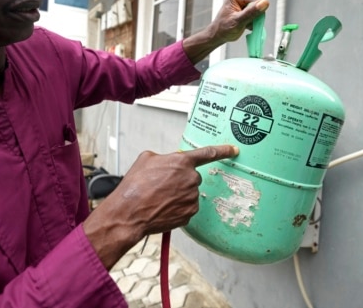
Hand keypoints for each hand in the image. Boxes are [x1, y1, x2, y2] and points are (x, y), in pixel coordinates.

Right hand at [82, 145, 238, 268]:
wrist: (129, 212)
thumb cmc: (135, 186)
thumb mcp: (146, 159)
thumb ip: (164, 157)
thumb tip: (168, 161)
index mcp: (182, 162)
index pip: (208, 153)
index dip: (223, 150)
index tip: (233, 149)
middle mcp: (191, 179)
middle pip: (192, 176)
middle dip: (180, 179)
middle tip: (161, 184)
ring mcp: (192, 197)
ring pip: (189, 192)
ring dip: (178, 193)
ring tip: (158, 197)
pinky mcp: (190, 213)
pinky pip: (187, 206)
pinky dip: (177, 207)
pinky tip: (163, 206)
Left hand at [183, 0, 269, 63]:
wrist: (218, 35)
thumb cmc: (223, 28)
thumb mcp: (238, 21)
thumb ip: (251, 12)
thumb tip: (264, 3)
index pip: (256, 1)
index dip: (255, 13)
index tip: (247, 21)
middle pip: (258, 5)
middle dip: (254, 16)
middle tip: (245, 24)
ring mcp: (244, 1)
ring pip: (259, 10)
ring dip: (254, 20)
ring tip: (244, 24)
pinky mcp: (247, 8)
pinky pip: (257, 13)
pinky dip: (253, 21)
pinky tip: (245, 24)